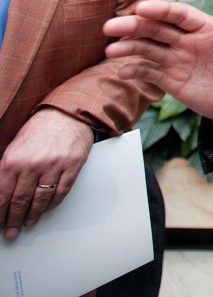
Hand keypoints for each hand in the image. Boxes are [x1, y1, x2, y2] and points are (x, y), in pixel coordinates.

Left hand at [0, 109, 93, 239]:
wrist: (66, 114)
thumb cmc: (40, 130)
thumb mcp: (14, 147)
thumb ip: (7, 170)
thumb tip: (1, 195)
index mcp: (13, 160)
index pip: (2, 195)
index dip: (0, 213)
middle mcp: (32, 164)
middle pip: (20, 200)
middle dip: (14, 220)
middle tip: (12, 232)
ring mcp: (54, 166)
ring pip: (41, 199)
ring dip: (33, 215)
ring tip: (28, 223)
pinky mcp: (72, 166)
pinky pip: (61, 191)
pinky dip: (53, 203)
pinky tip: (47, 209)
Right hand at [103, 1, 212, 118]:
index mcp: (206, 28)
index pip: (180, 15)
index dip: (161, 10)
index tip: (142, 8)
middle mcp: (187, 40)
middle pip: (157, 29)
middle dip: (134, 27)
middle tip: (112, 27)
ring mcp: (177, 59)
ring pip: (148, 49)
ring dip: (129, 48)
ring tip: (111, 51)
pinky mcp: (172, 80)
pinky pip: (150, 73)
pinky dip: (135, 72)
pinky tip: (122, 72)